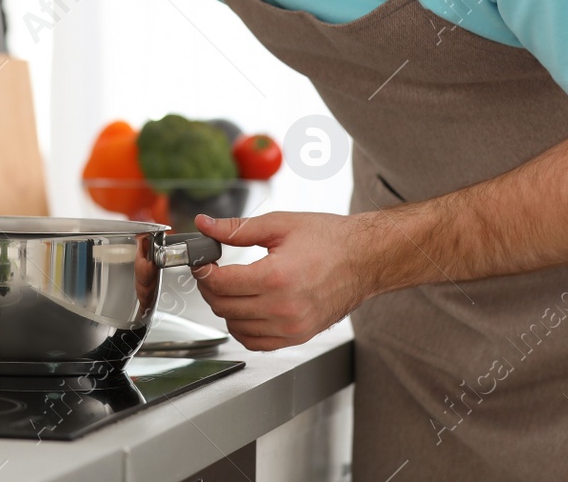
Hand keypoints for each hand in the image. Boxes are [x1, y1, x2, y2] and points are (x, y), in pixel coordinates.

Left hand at [191, 211, 373, 350]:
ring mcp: (292, 327)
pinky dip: (243, 328)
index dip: (204, 271)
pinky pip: (256, 342)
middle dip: (211, 288)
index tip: (203, 262)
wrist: (364, 258)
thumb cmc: (329, 240)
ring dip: (225, 308)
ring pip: (236, 327)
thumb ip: (237, 228)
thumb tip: (206, 225)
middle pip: (224, 306)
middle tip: (213, 271)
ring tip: (231, 287)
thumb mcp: (280, 224)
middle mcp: (283, 308)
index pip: (221, 283)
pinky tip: (245, 309)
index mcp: (276, 277)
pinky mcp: (298, 336)